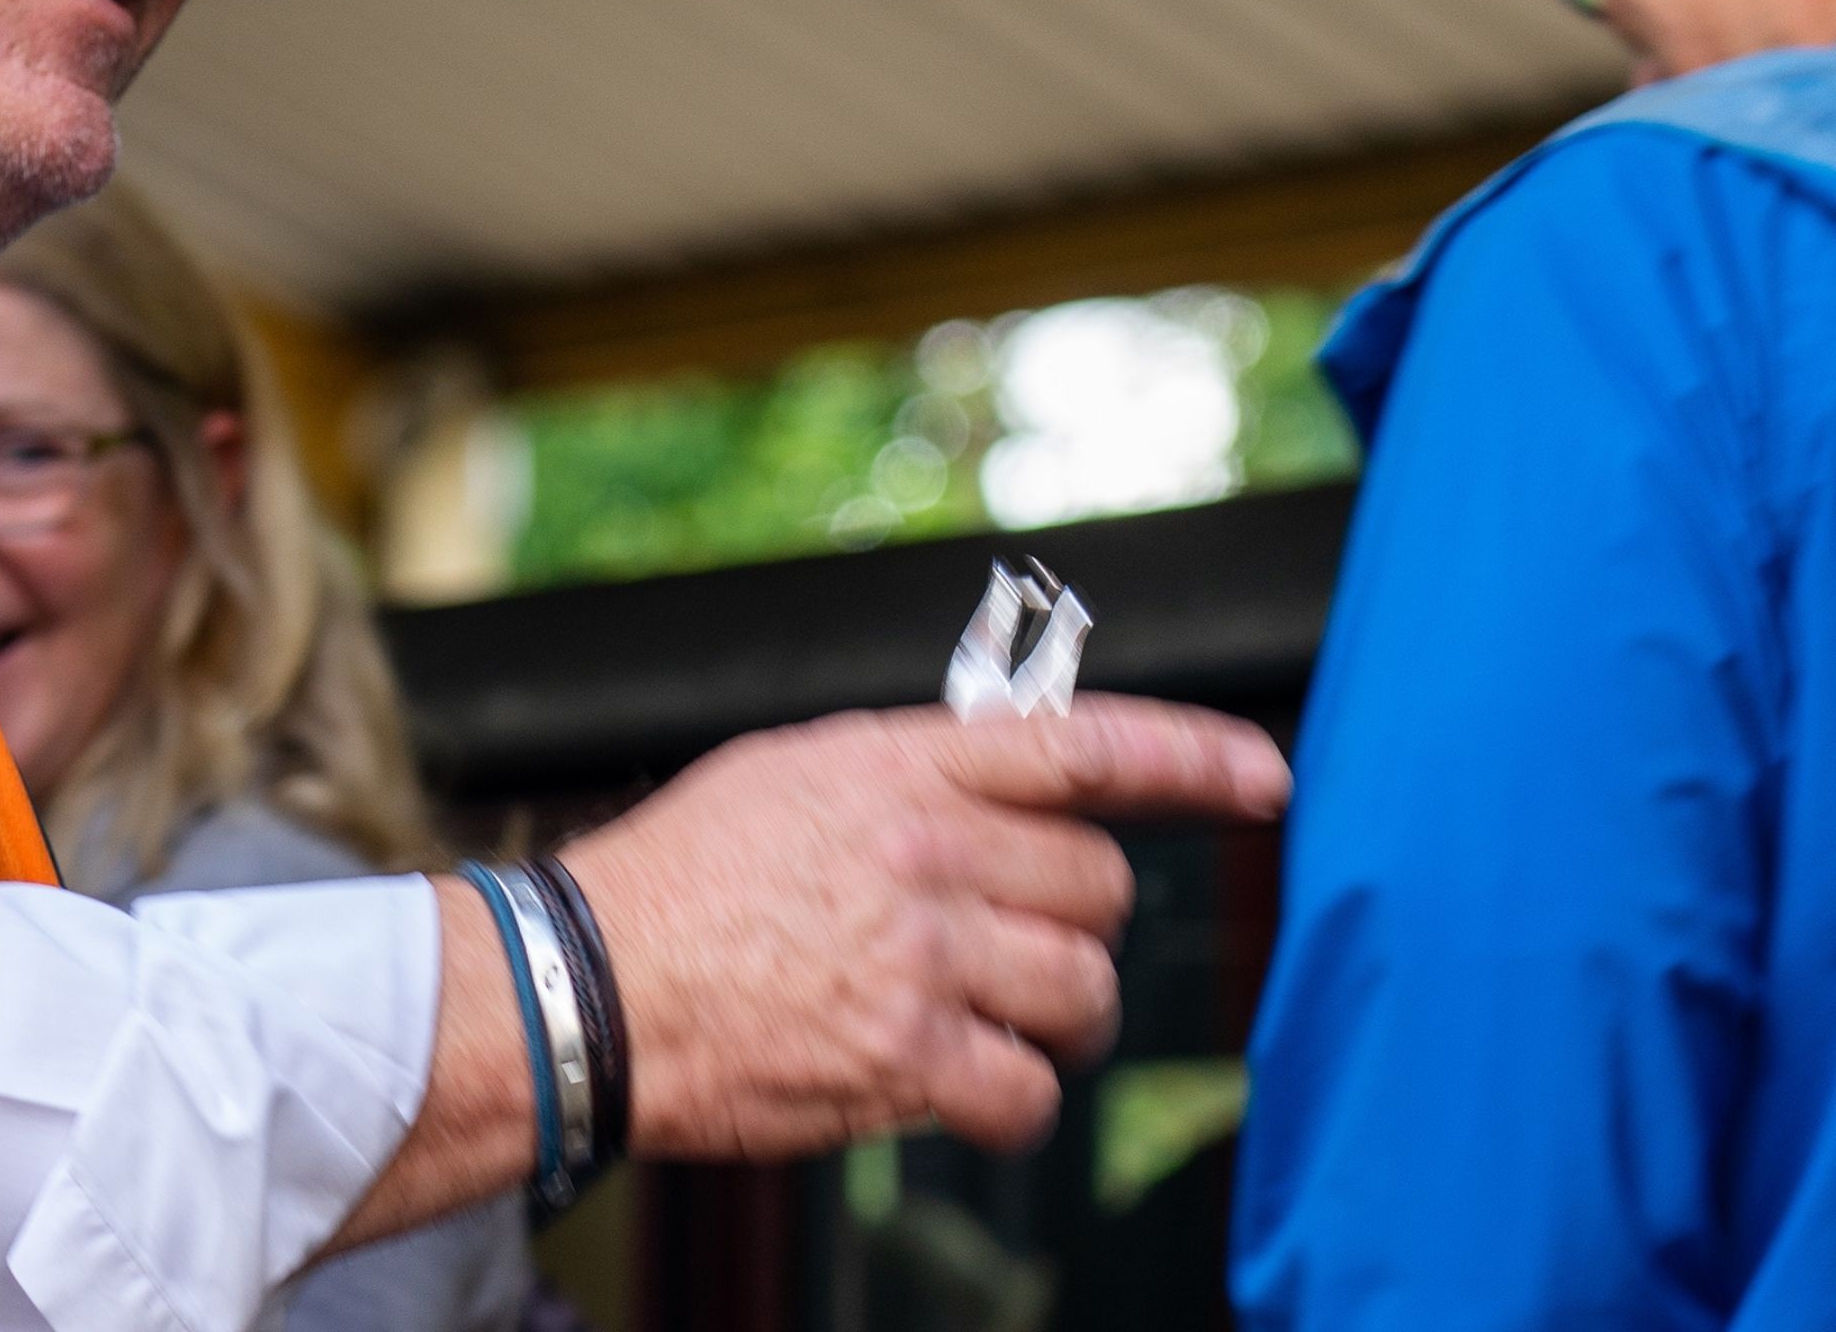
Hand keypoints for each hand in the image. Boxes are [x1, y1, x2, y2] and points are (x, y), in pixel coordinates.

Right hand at [561, 693, 1288, 1155]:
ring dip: (1053, 1020)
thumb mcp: (787, 777)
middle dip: (1073, 929)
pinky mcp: (904, 1053)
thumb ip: (903, 772)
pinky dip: (1005, 1101)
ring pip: (1082, 992)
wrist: (583, 985)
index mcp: (897, 763)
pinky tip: (949, 1086)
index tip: (1265, 778)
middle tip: (1014, 952)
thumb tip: (1001, 783)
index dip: (1193, 757)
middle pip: (1098, 889)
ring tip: (983, 1024)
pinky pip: (1026, 1092)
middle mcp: (924, 847)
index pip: (1081, 745)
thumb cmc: (672, 882)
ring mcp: (919, 952)